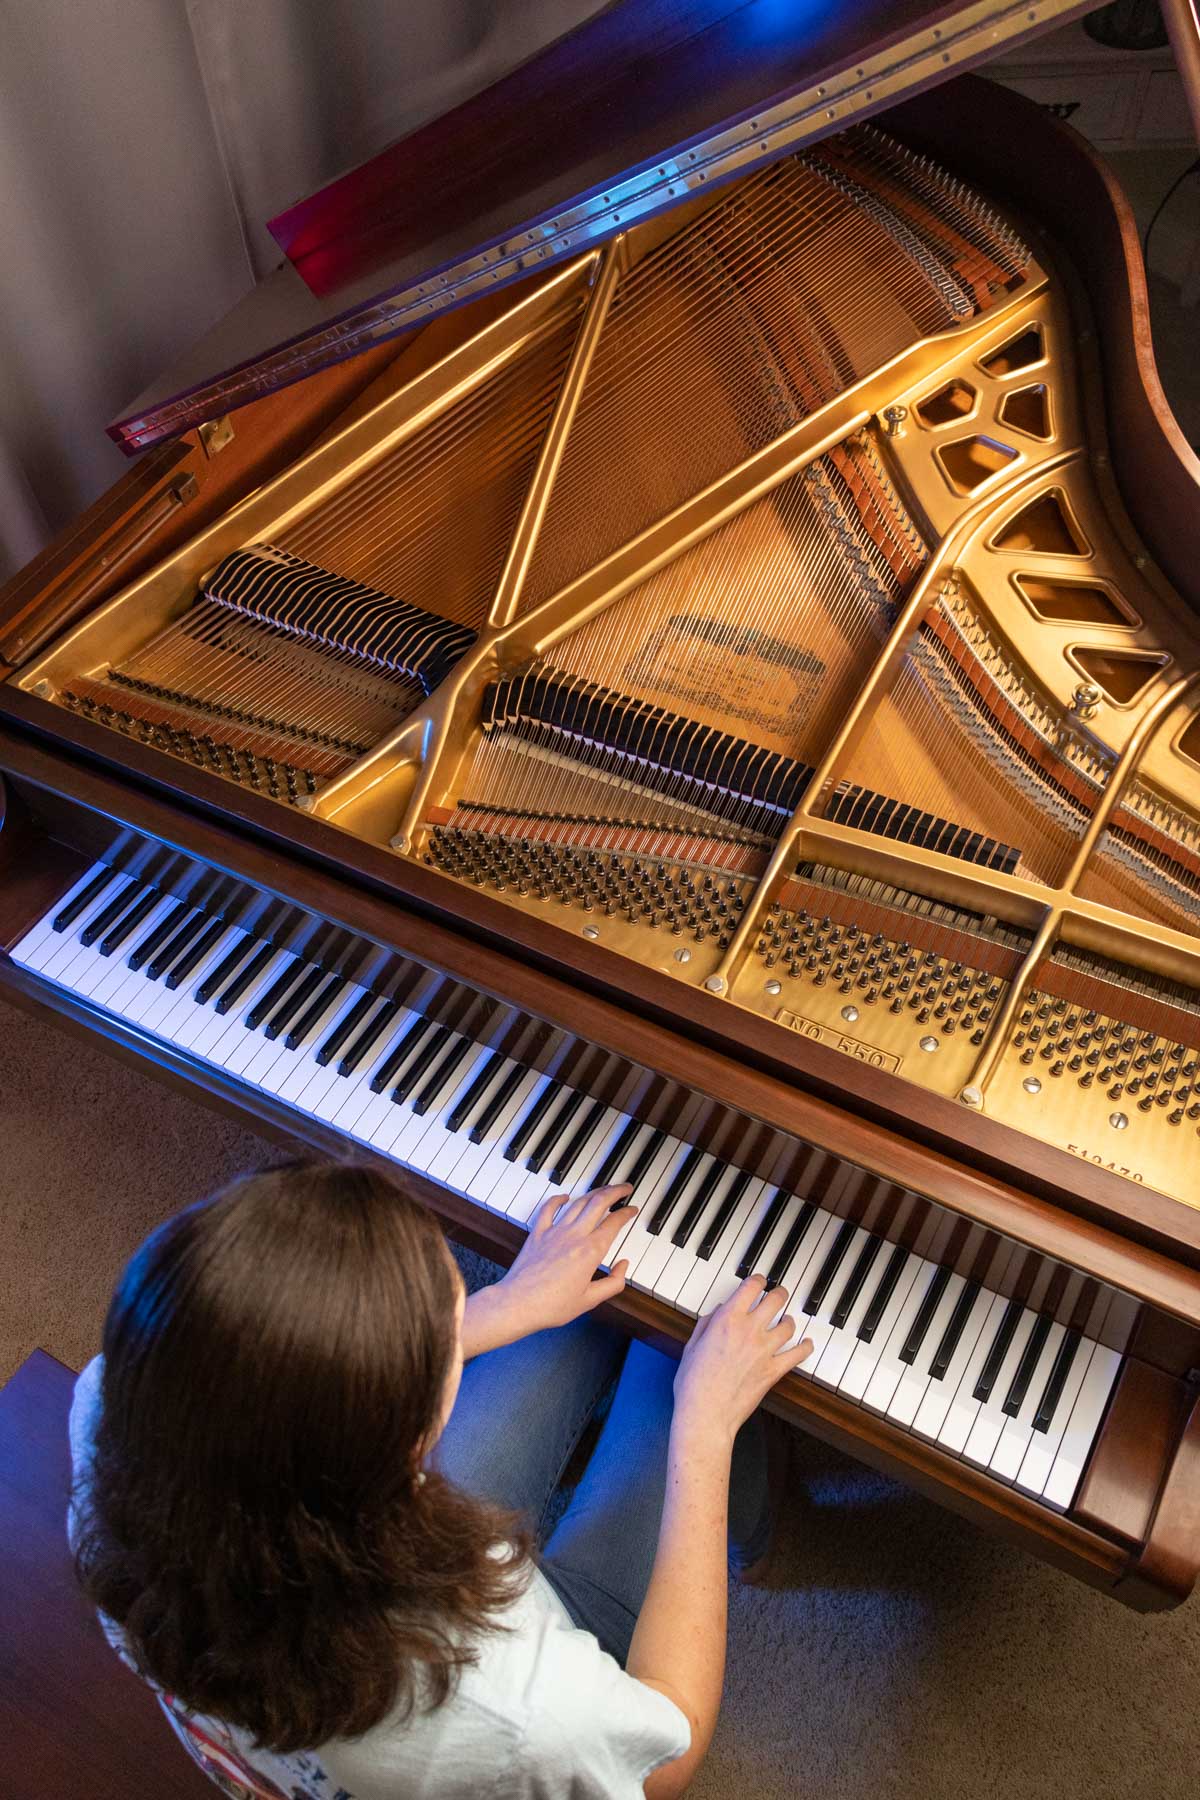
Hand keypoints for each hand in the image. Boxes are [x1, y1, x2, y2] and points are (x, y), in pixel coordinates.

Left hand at [462, 1185, 635, 1354]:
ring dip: (593, 1192)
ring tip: (603, 1190)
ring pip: (578, 1202)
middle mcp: (574, 1236)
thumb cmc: (552, 1306)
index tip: (632, 1210)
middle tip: (625, 1188)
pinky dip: (558, 1199)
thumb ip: (613, 1283)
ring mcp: (555, 1232)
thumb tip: (623, 1266)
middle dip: (615, 1191)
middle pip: (598, 1202)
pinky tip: (565, 1197)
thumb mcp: (590, 1300)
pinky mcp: (538, 1233)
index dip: (626, 1213)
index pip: (614, 1223)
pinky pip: (548, 1208)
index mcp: (591, 1252)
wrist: (518, 1304)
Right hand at [673, 1276, 812, 1448]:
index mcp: (727, 1319)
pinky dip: (805, 1347)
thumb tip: (718, 1311)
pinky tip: (807, 1344)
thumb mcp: (692, 1346)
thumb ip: (706, 1324)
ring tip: (787, 1321)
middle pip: (776, 1300)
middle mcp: (749, 1330)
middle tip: (778, 1294)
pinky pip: (798, 1354)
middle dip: (779, 1293)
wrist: (706, 1414)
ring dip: (789, 1320)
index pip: (751, 1286)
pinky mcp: (774, 1371)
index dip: (758, 1280)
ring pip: (789, 1325)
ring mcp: (765, 1350)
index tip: (759, 1281)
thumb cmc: (693, 1384)